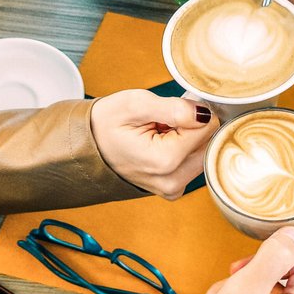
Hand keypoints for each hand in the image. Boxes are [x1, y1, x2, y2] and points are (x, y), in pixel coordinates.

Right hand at [88, 91, 216, 199]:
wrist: (85, 148)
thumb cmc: (105, 124)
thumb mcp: (135, 104)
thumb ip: (174, 108)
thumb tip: (205, 114)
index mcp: (165, 161)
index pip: (208, 127)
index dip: (191, 111)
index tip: (169, 110)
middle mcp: (173, 181)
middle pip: (208, 142)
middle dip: (191, 126)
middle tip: (162, 121)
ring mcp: (173, 189)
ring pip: (203, 153)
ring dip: (187, 138)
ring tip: (158, 133)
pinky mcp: (173, 190)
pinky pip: (192, 163)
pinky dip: (182, 150)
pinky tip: (160, 144)